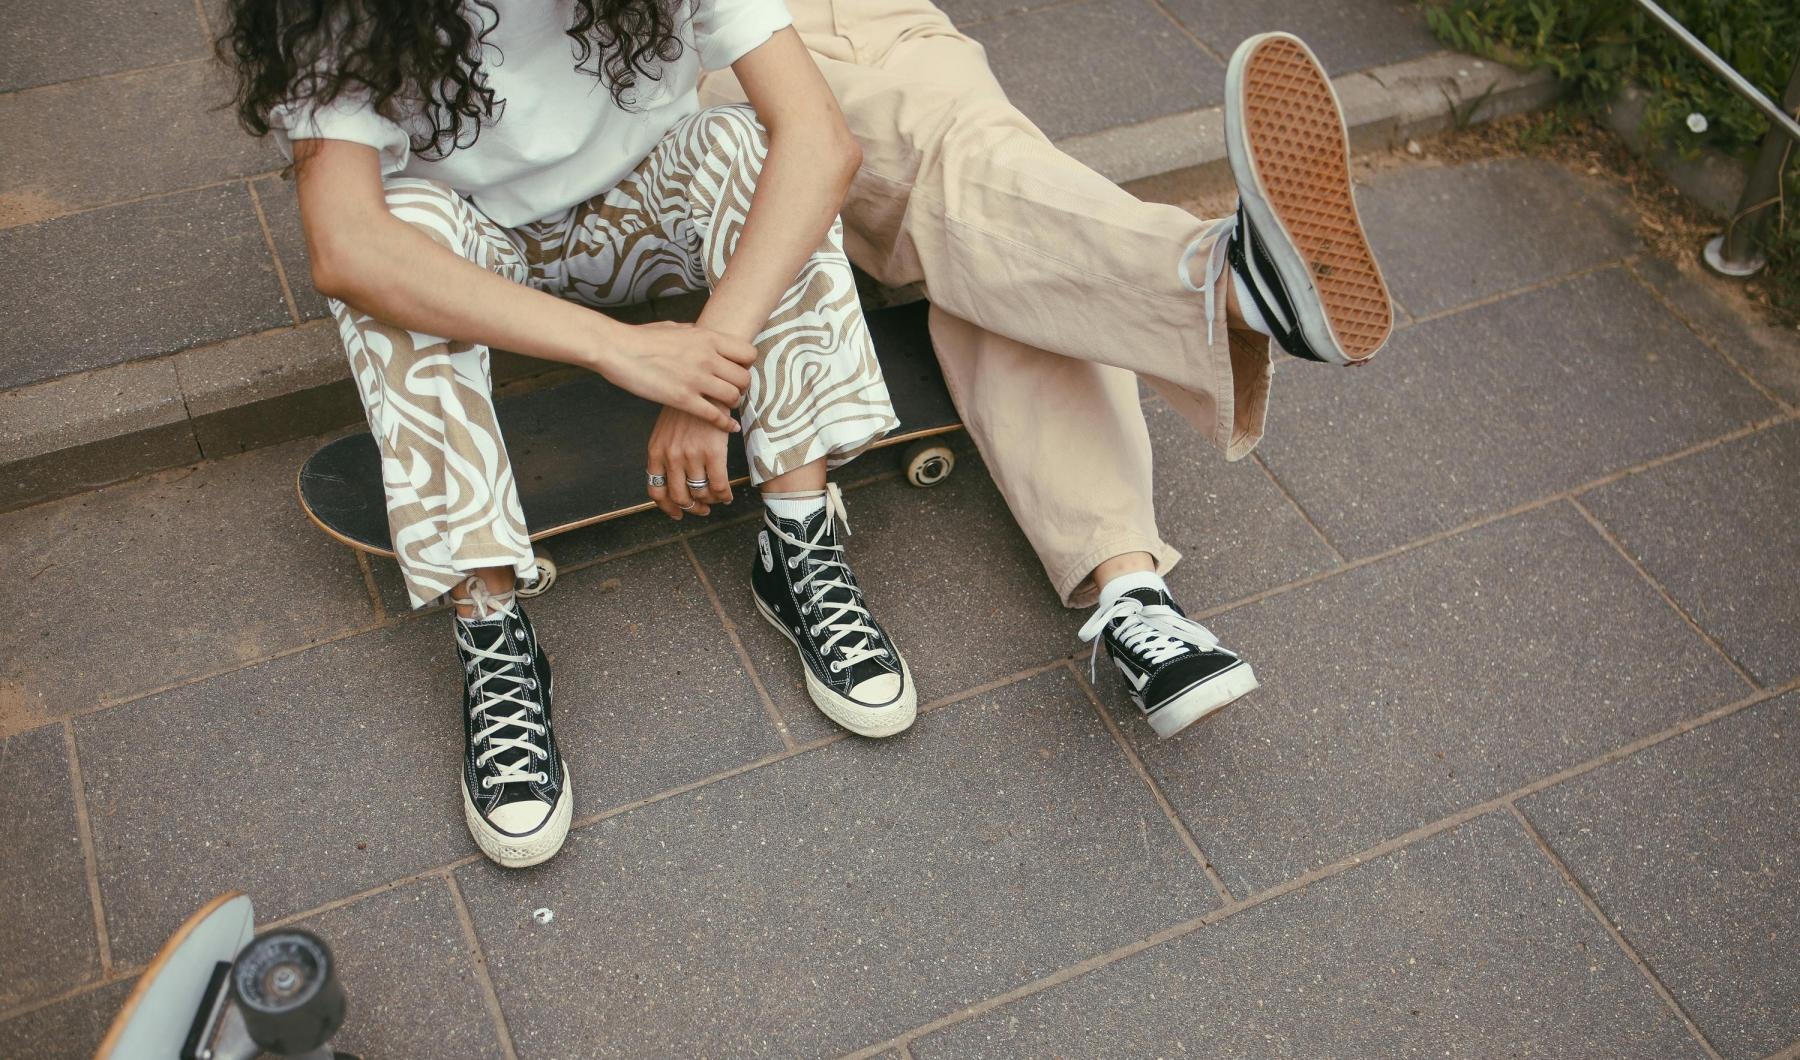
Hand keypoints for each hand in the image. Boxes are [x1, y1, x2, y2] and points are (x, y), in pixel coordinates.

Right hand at [600, 321, 756, 431]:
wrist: (618, 348)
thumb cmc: (642, 337)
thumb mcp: (675, 327)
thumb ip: (695, 334)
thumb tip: (704, 336)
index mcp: (707, 338)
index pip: (747, 353)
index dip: (746, 365)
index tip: (738, 370)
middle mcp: (707, 358)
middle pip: (744, 378)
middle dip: (742, 387)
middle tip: (734, 391)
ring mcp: (696, 379)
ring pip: (733, 397)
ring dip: (732, 404)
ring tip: (726, 406)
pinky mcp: (683, 399)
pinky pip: (715, 416)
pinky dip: (725, 423)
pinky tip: (729, 427)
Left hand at [647, 406, 732, 518]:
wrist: (707, 387)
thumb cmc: (688, 407)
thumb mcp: (666, 430)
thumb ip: (666, 453)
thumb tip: (674, 479)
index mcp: (656, 452)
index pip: (656, 491)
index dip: (667, 507)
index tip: (677, 513)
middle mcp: (671, 457)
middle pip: (679, 497)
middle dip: (692, 508)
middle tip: (702, 509)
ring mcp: (691, 456)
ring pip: (700, 493)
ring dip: (710, 501)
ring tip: (716, 498)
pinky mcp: (712, 452)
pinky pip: (719, 486)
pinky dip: (724, 496)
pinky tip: (728, 495)